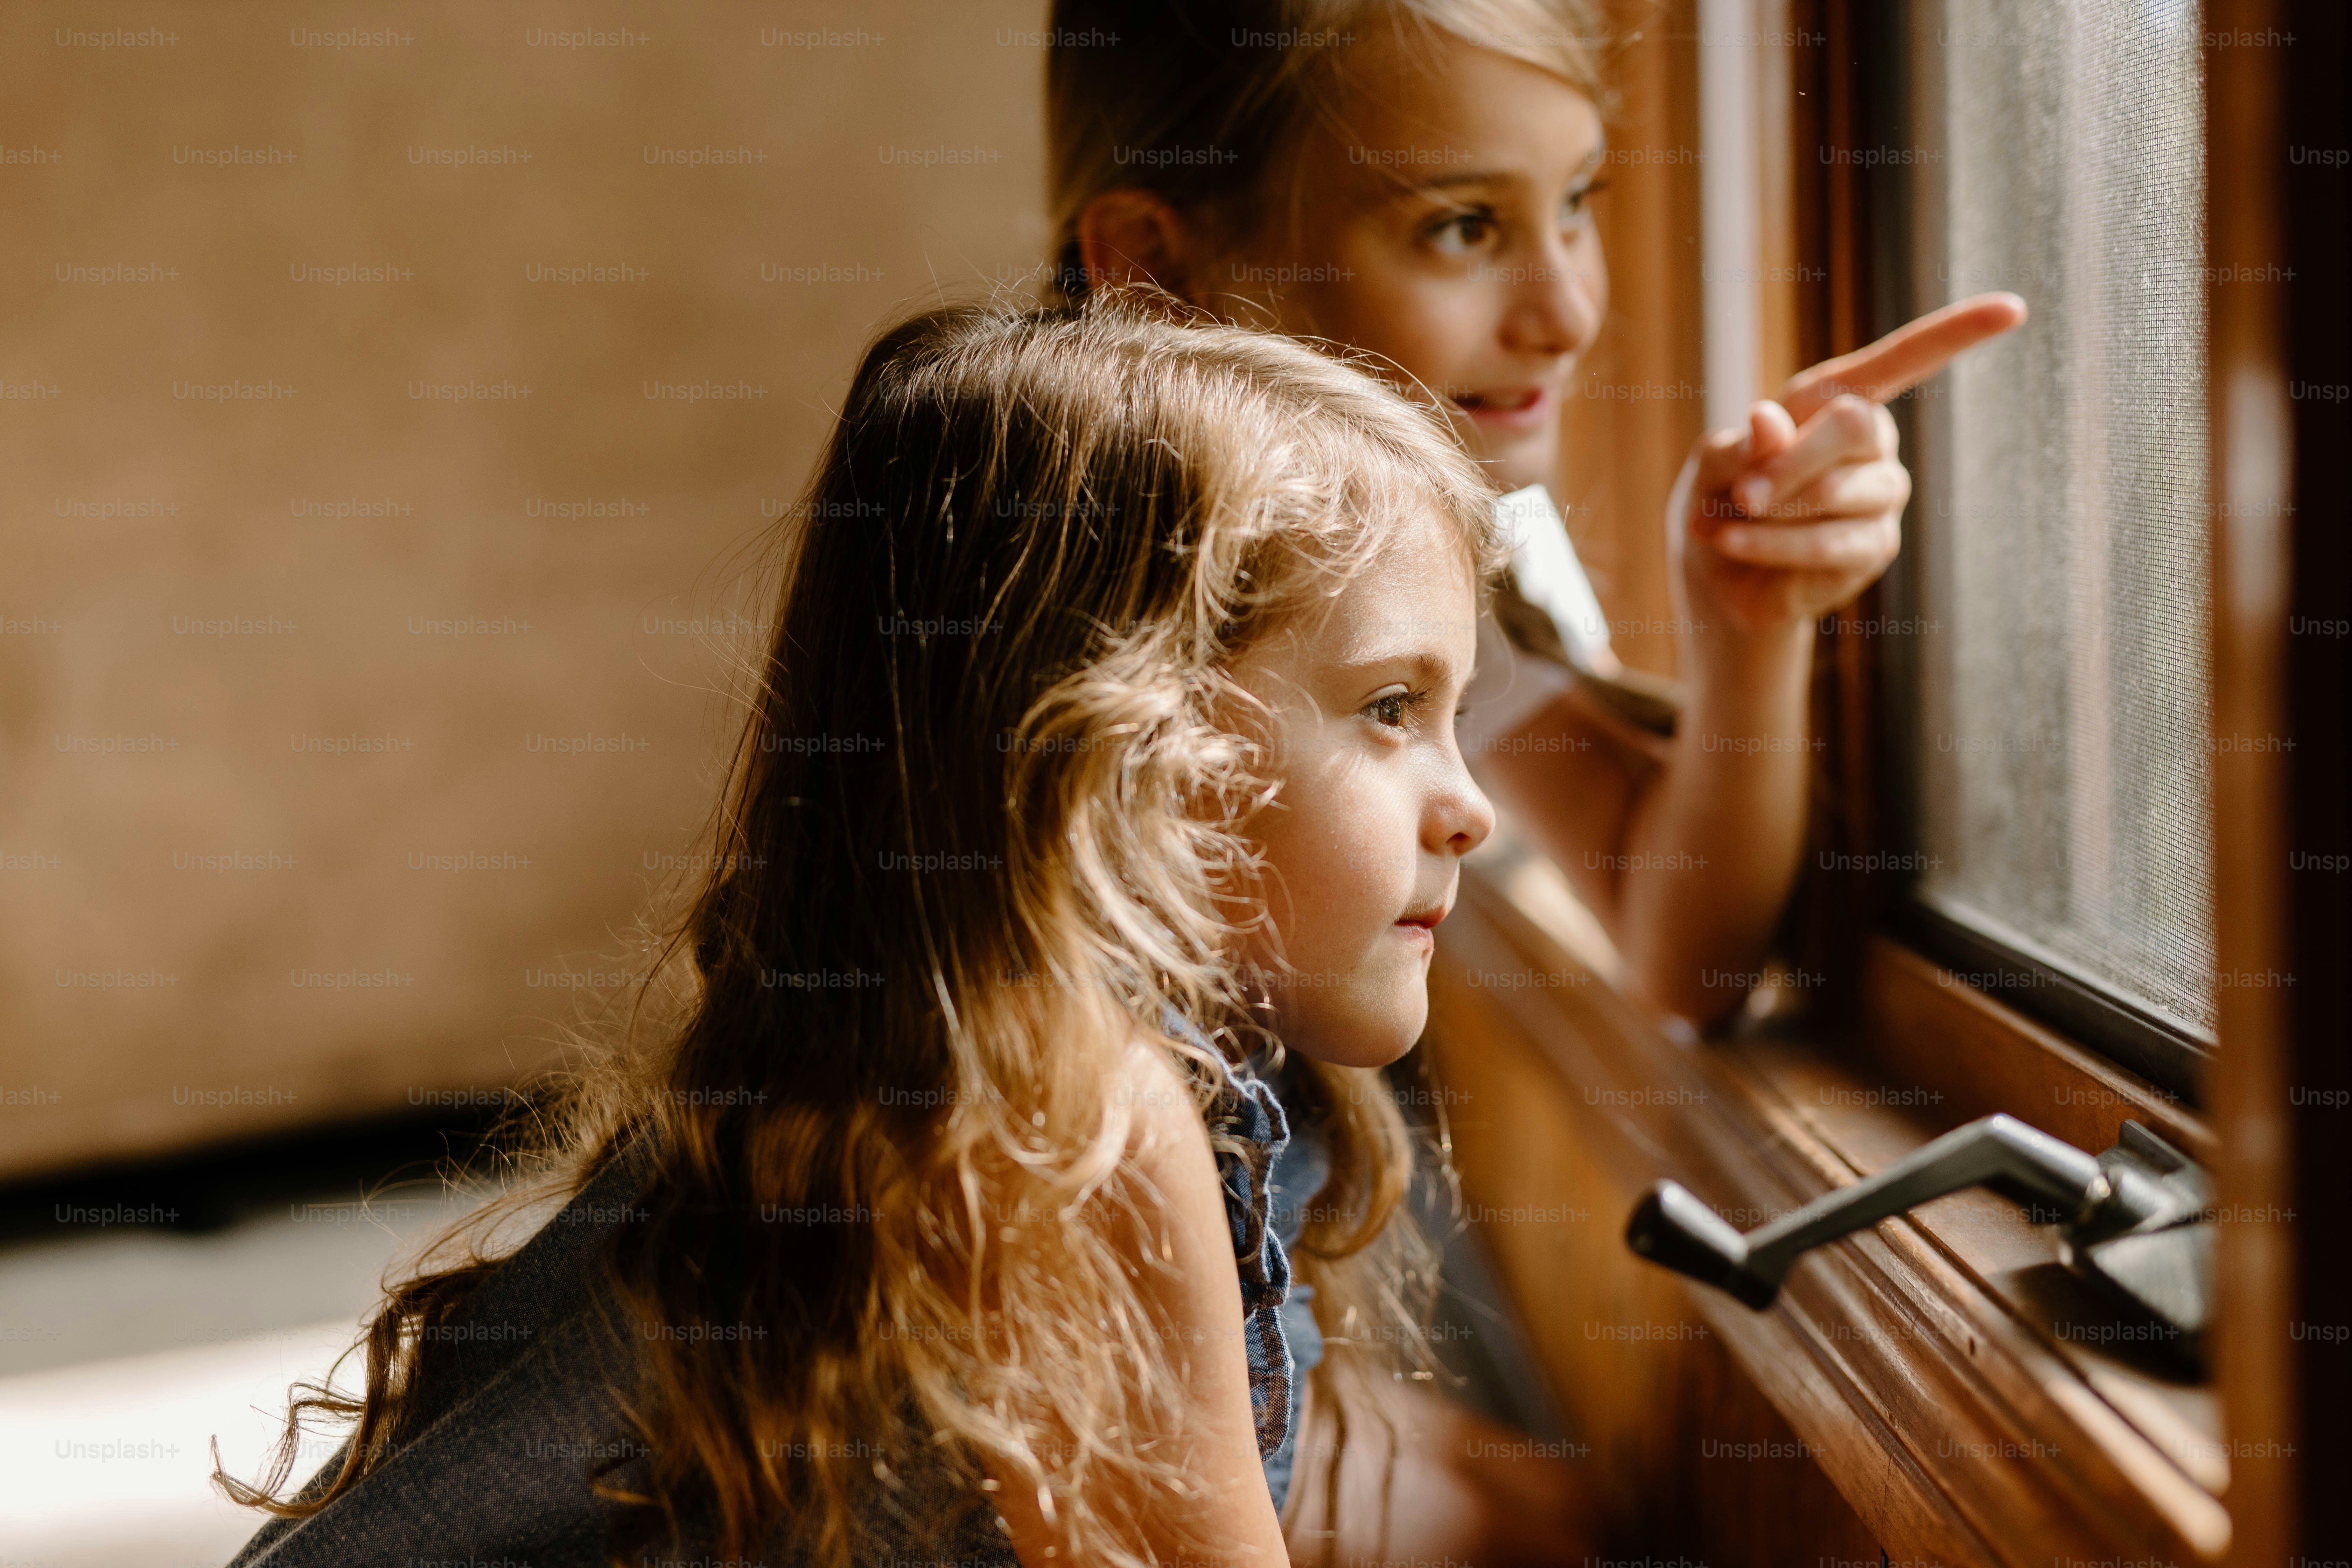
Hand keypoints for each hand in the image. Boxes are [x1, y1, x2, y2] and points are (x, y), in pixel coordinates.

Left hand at [1669, 293, 2027, 637]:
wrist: (1723, 572)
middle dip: (1789, 462)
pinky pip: (1827, 543)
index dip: (1956, 333)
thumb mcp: (1714, 462)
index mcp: (1839, 399)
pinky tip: (1735, 543)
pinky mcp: (1874, 547)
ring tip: (1726, 520)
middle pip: (1853, 426)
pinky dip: (1771, 544)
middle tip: (1742, 493)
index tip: (2012, 308)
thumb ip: (1739, 443)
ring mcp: (1881, 495)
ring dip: (1772, 512)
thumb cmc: (1721, 497)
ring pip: (1834, 492)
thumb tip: (1768, 419)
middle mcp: (1874, 441)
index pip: (1905, 359)